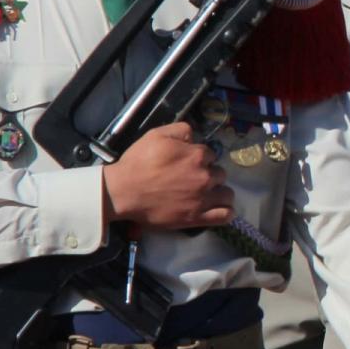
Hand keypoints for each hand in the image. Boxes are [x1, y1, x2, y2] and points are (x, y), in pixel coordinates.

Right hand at [100, 122, 235, 229]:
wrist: (123, 192)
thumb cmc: (138, 163)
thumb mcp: (157, 135)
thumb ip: (181, 130)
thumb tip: (195, 136)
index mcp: (198, 155)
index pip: (211, 155)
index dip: (200, 159)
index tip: (189, 164)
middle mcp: (205, 177)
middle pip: (220, 174)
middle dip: (210, 175)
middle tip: (193, 180)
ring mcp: (203, 199)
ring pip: (227, 194)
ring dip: (219, 192)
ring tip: (206, 194)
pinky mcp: (198, 218)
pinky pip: (225, 215)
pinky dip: (226, 212)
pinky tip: (219, 208)